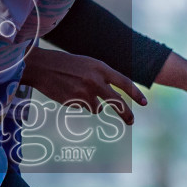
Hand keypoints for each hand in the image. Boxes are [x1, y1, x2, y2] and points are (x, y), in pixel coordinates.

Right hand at [21, 47, 147, 123]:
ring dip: (91, 104)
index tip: (144, 103)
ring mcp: (85, 93)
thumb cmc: (66, 64)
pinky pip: (82, 108)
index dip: (136, 94)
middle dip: (126, 114)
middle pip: (117, 103)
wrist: (42, 67)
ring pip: (97, 108)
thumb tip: (115, 99)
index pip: (124, 82)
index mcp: (100, 67)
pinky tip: (67, 92)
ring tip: (76, 90)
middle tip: (131, 121)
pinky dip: (78, 103)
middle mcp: (95, 81)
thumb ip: (102, 78)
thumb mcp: (88, 65)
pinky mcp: (75, 102)